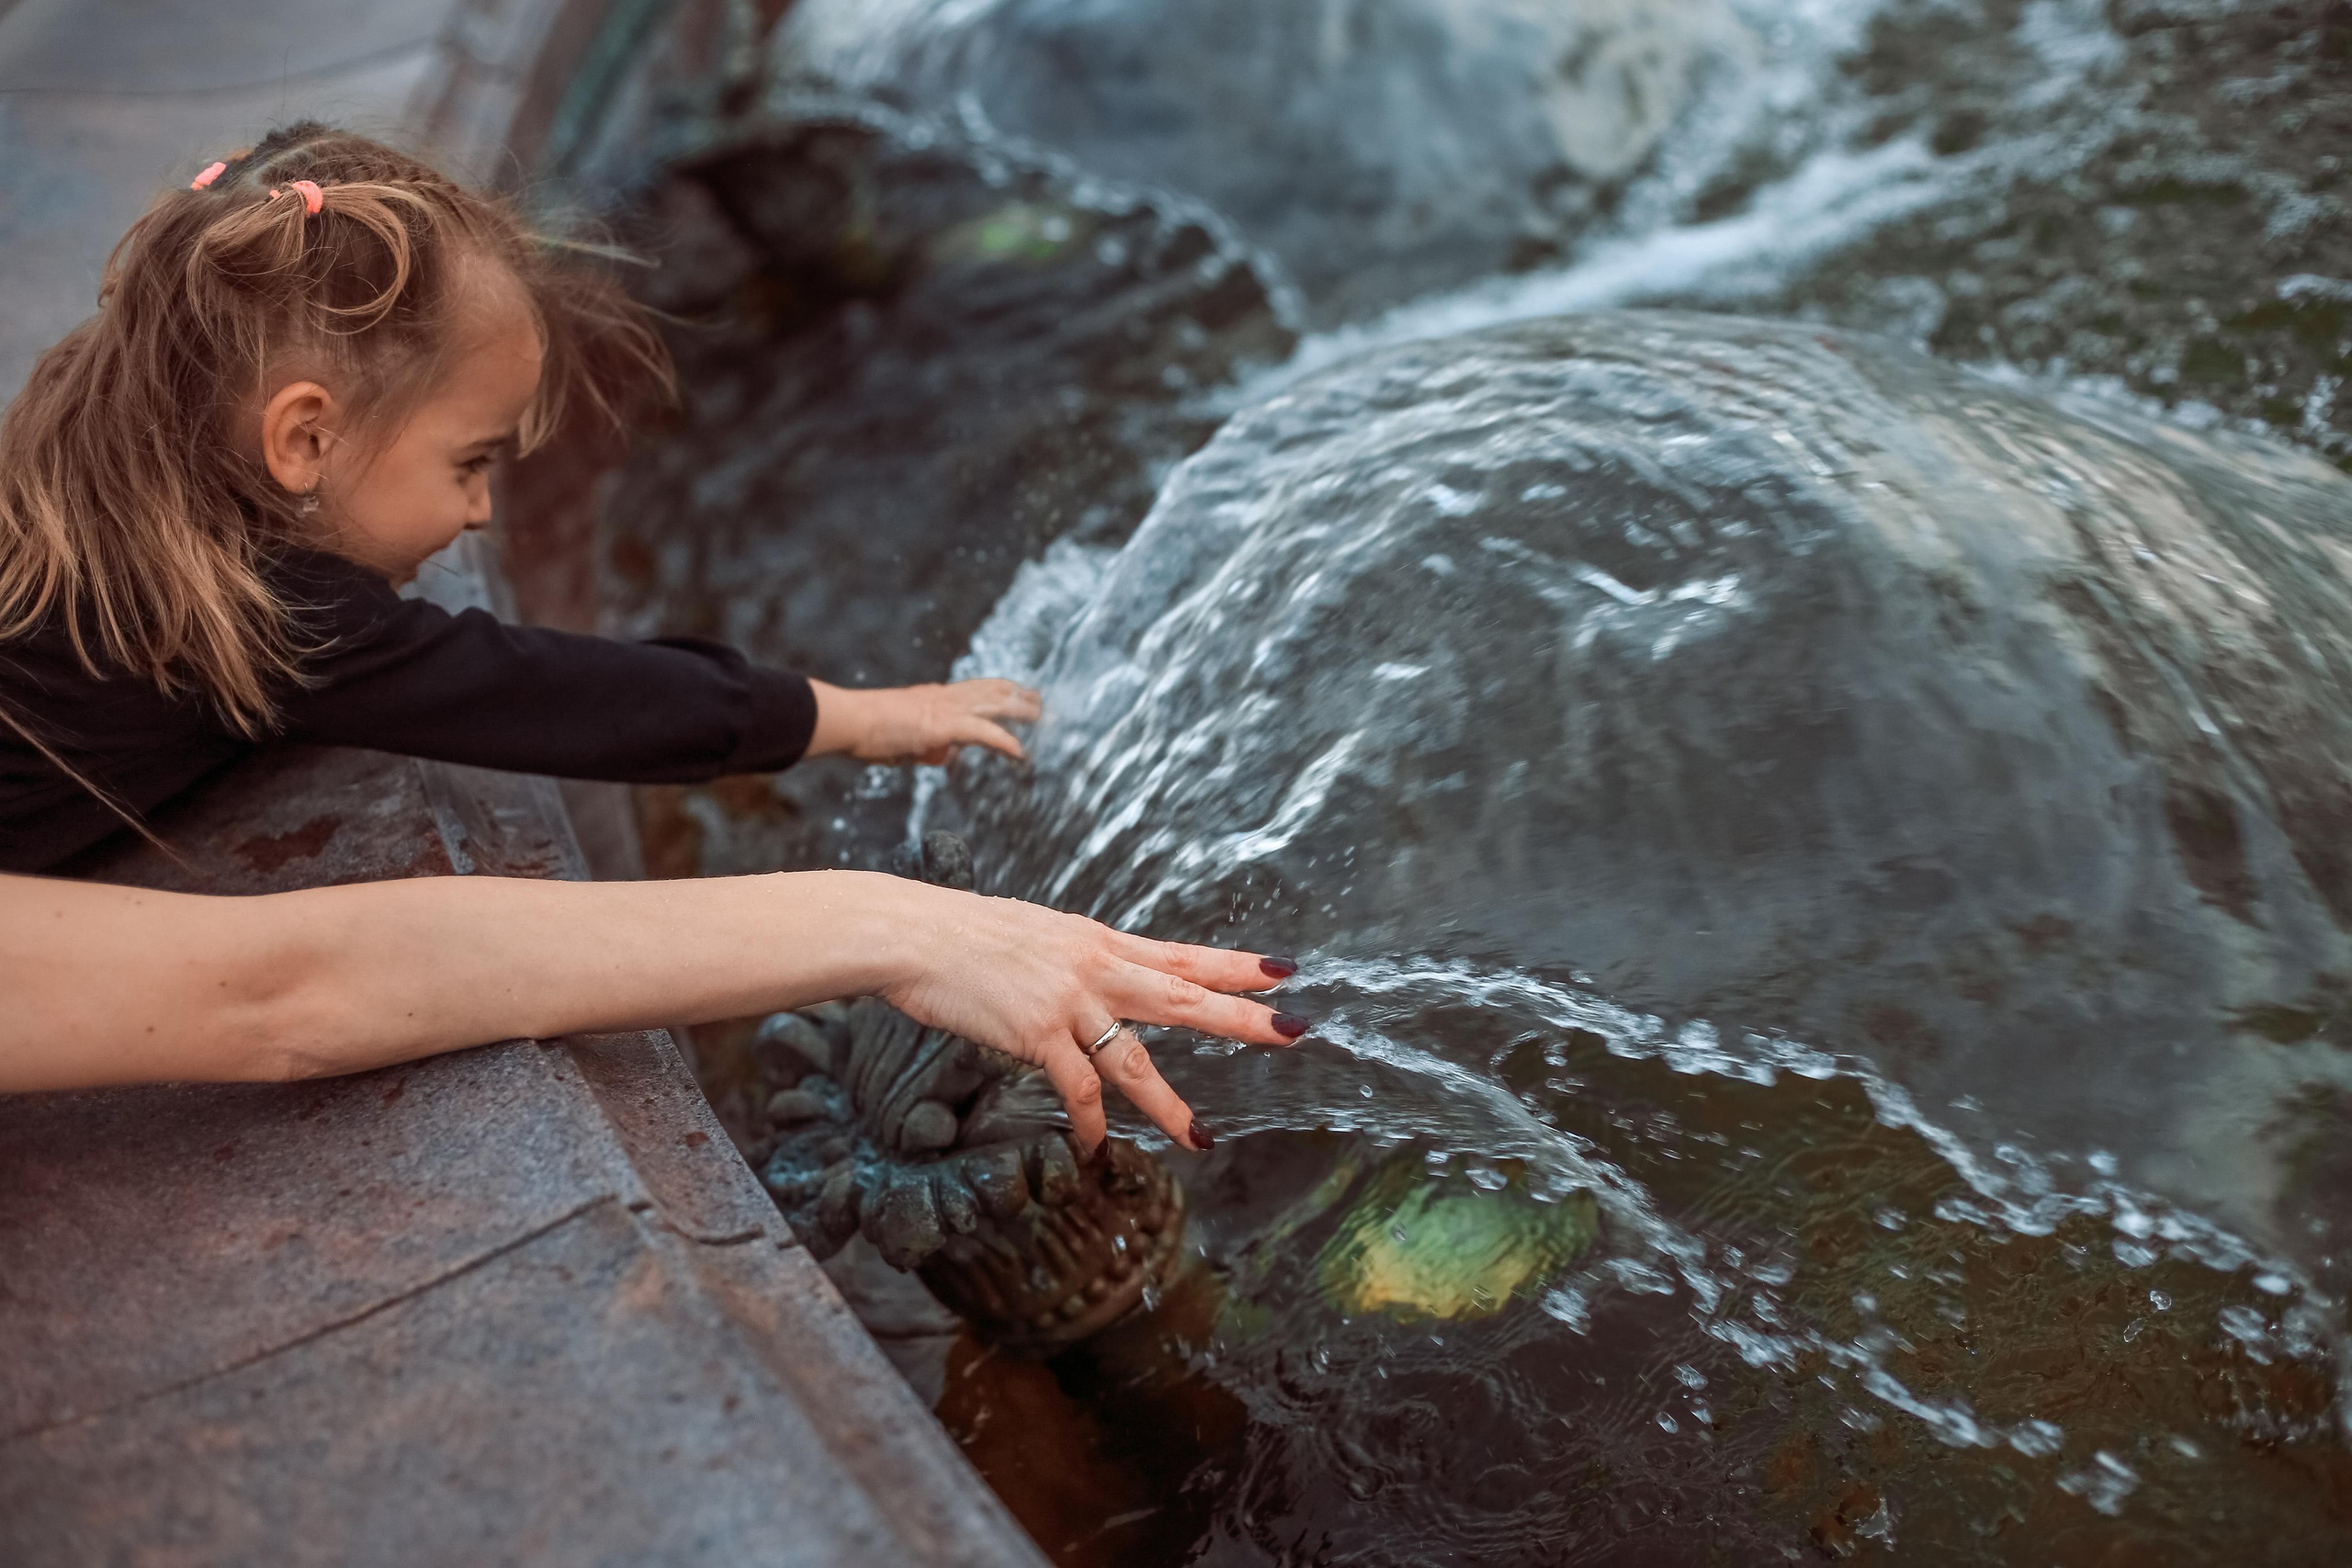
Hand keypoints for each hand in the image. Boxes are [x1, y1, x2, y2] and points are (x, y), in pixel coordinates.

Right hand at [806, 677, 1040, 764]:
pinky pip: (983, 733)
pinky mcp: (943, 725)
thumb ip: (927, 746)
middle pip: (992, 690)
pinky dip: (1004, 742)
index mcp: (933, 697)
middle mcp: (943, 696)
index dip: (999, 692)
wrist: (849, 721)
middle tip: (1040, 701)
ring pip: (994, 704)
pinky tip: (1019, 753)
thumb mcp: (903, 740)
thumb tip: (945, 755)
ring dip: (1021, 711)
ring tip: (1041, 718)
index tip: (1017, 695)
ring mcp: (944, 708)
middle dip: (1018, 695)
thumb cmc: (865, 732)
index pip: (975, 690)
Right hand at [877, 884, 1307, 1153]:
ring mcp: (1068, 1000)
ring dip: (1169, 1104)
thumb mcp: (1038, 935)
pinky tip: (1095, 1150)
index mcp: (1099, 942)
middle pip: (1184, 995)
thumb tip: (1097, 979)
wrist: (914, 932)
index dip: (1235, 966)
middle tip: (1295, 1031)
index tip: (1283, 972)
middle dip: (1242, 1018)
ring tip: (1200, 1139)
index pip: (1181, 955)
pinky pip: (1078, 1088)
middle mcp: (1095, 967)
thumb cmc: (965, 935)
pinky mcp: (1036, 1032)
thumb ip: (1076, 959)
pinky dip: (1090, 1124)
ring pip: (1135, 1059)